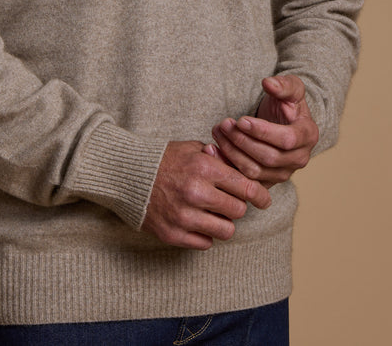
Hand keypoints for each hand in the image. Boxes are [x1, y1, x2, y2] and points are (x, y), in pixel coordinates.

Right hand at [142, 140, 271, 249]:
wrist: (127, 175)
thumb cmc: (163, 159)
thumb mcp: (192, 149)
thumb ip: (219, 159)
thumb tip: (243, 170)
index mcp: (204, 168)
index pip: (245, 187)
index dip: (260, 195)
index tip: (265, 200)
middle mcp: (196, 192)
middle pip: (238, 210)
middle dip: (236, 206)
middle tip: (228, 201)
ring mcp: (184, 216)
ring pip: (226, 231)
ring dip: (223, 222)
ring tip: (213, 213)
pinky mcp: (173, 234)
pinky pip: (205, 243)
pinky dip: (205, 234)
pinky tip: (197, 221)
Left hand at [207, 76, 318, 186]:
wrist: (282, 120)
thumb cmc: (287, 103)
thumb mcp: (291, 88)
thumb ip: (283, 84)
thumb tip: (268, 83)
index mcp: (308, 136)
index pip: (286, 140)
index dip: (262, 132)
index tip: (241, 120)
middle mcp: (299, 159)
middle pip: (268, 158)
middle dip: (242, 141)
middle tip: (224, 125)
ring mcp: (283, 173)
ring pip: (255, 171)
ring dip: (232, 152)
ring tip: (218, 132)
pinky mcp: (266, 181)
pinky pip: (244, 180)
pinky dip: (226, 166)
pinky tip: (212, 150)